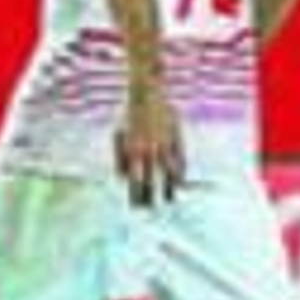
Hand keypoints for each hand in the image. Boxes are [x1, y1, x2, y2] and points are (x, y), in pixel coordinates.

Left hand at [114, 80, 184, 205]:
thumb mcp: (118, 134)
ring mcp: (165, 145)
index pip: (135, 182)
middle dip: (150, 197)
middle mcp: (149, 150)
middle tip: (150, 208)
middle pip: (151, 182)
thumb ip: (119, 157)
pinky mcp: (176, 138)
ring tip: (169, 200)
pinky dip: (180, 173)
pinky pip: (180, 161)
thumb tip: (123, 178)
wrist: (147, 91)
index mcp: (132, 150)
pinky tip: (179, 182)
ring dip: (169, 190)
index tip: (137, 207)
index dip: (136, 196)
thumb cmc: (129, 113)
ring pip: (169, 175)